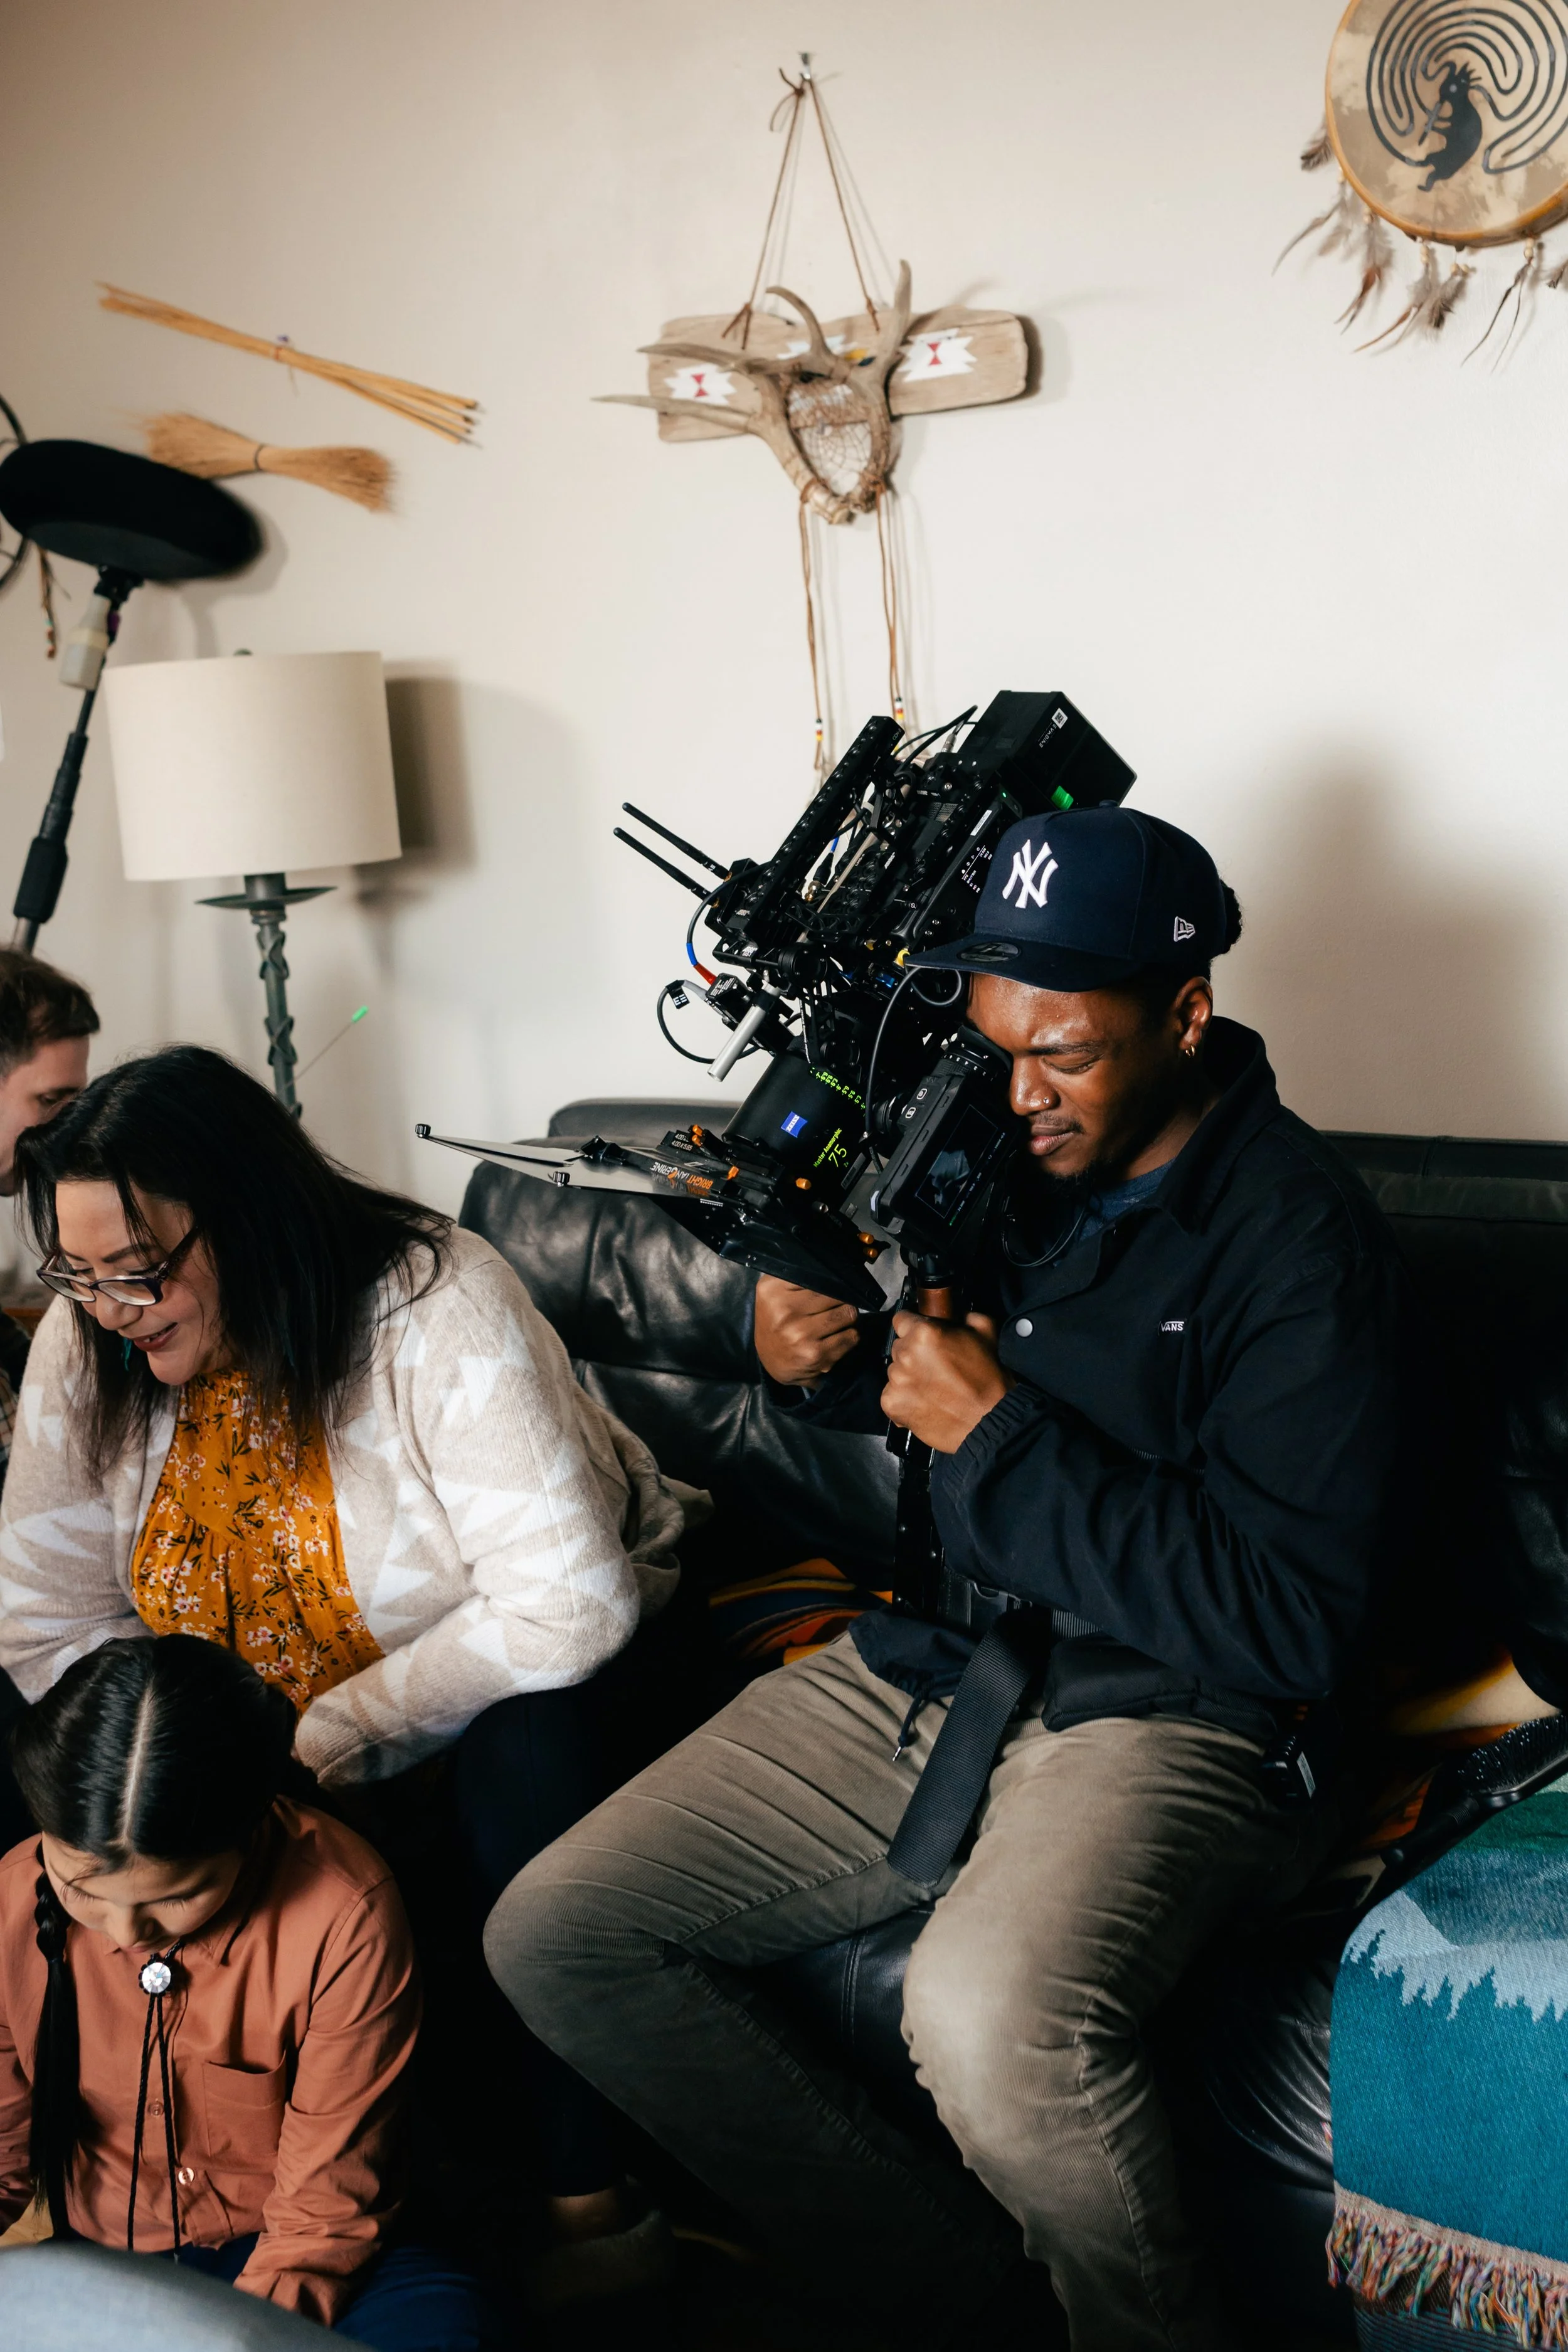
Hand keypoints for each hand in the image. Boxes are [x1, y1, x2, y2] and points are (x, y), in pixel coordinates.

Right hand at [754, 1275, 860, 1386]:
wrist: (769, 1359)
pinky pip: (852, 1336)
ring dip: (846, 1317)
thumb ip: (798, 1274)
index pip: (820, 1276)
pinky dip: (848, 1336)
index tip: (830, 1287)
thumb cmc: (777, 1319)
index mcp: (773, 1291)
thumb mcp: (775, 1290)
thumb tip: (833, 1268)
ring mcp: (802, 1335)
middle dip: (841, 1299)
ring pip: (849, 1314)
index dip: (831, 1281)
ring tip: (834, 1321)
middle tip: (832, 1306)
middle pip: (838, 1294)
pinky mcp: (817, 1355)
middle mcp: (786, 1313)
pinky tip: (833, 1337)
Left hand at [881, 1311, 1012, 1453]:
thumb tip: (954, 1314)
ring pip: (895, 1371)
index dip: (914, 1325)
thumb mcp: (986, 1332)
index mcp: (924, 1333)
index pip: (901, 1319)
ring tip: (933, 1386)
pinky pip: (891, 1394)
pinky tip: (925, 1401)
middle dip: (914, 1352)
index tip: (921, 1334)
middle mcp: (906, 1355)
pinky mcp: (892, 1404)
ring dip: (909, 1375)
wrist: (990, 1420)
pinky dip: (904, 1397)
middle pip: (899, 1346)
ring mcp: (897, 1381)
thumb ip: (964, 1315)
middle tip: (936, 1364)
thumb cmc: (989, 1380)